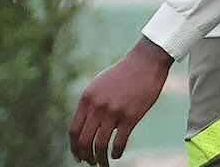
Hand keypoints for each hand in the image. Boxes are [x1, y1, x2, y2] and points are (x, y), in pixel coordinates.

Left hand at [69, 37, 172, 164]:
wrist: (145, 62)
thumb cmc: (123, 74)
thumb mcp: (99, 85)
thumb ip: (91, 104)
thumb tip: (86, 126)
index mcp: (87, 98)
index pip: (74, 130)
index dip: (75, 147)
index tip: (78, 156)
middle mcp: (98, 106)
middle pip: (85, 141)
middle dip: (86, 156)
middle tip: (90, 163)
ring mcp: (114, 112)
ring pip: (100, 145)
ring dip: (100, 159)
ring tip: (102, 164)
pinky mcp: (130, 117)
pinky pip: (119, 142)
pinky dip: (115, 153)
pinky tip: (116, 155)